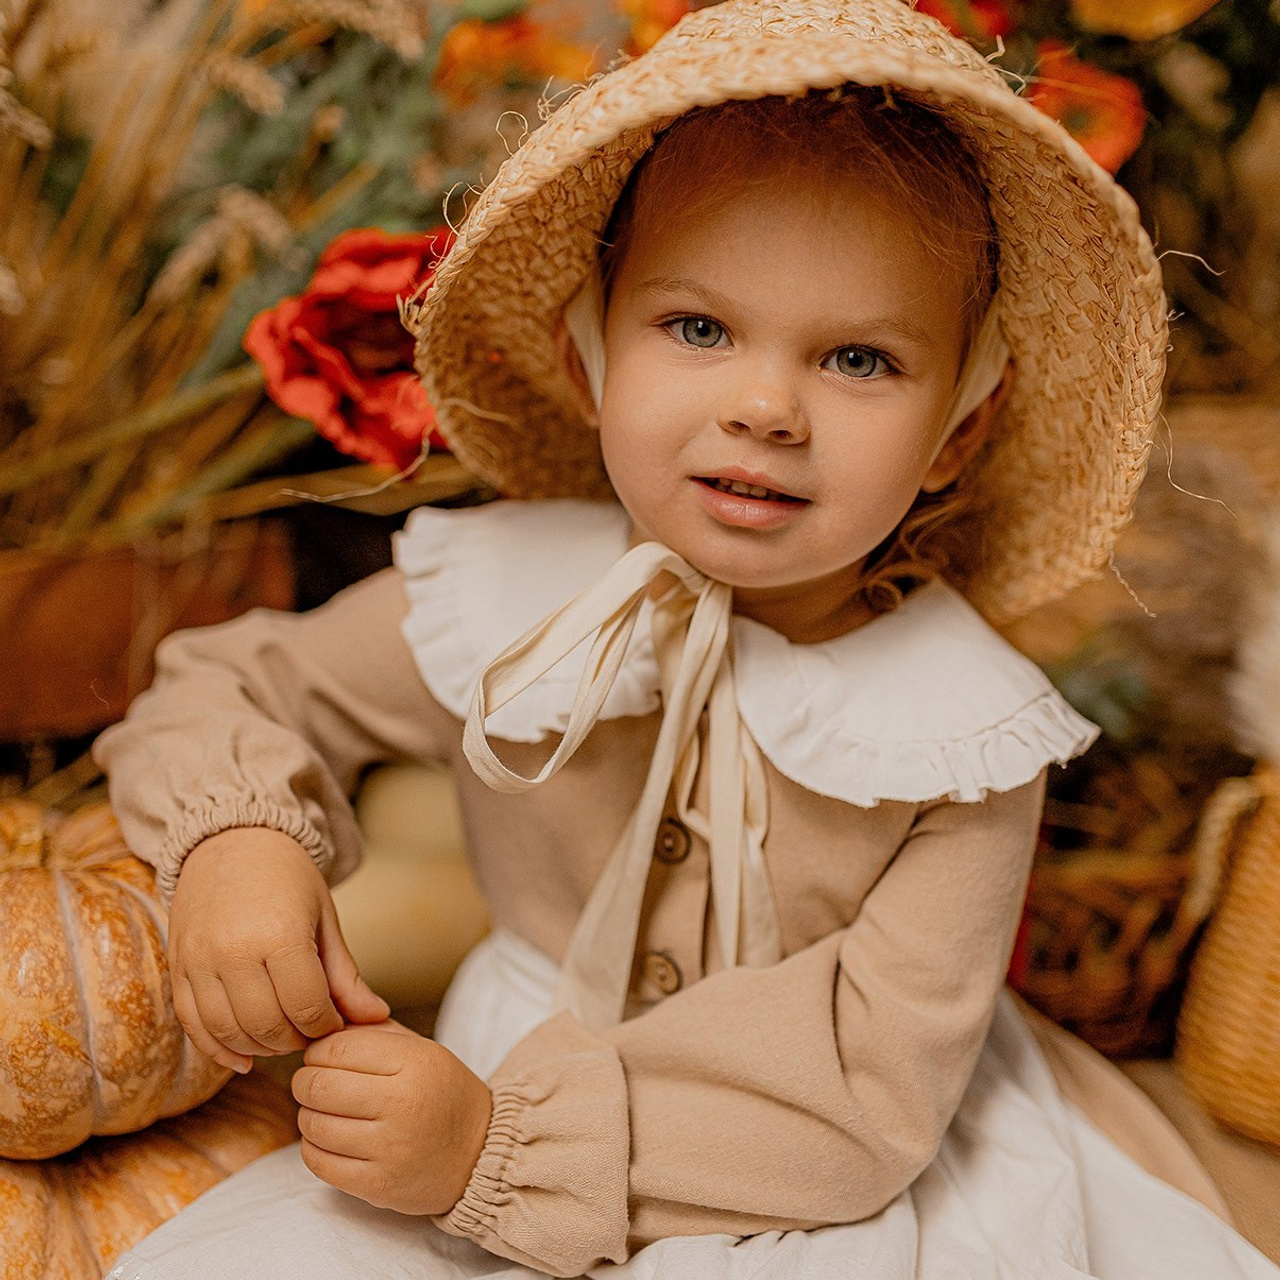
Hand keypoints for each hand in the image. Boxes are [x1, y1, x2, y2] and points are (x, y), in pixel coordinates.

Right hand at [168, 828, 388, 1073]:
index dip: (326, 1026)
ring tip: (281, 1040)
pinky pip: (193, 1024)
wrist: (232, 841)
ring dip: (259, 1048)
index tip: (334, 1023)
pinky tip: (243, 1059)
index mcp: (280, 933)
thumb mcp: (324, 919)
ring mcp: (200, 960)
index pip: (307, 1006)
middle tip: (309, 1033)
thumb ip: (345, 975)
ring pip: (228, 1031)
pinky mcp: (178, 967)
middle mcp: (234, 950)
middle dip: (295, 1040)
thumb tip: (377, 1018)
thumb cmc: (287, 877)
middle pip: (267, 1025)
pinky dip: (217, 1049)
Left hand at [292, 1021, 492, 1215]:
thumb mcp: (422, 1049)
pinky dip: (312, 1147)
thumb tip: (324, 1023)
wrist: (479, 1153)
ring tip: (321, 1110)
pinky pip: (319, 1163)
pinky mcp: (378, 1185)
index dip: (317, 1050)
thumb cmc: (441, 1093)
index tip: (319, 1056)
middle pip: (320, 1086)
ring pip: (314, 1125)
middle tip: (310, 1082)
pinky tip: (327, 1138)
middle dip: (304, 1081)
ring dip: (307, 1115)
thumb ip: (374, 1032)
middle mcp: (403, 1104)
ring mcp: (390, 1149)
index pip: (338, 1048)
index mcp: (415, 1062)